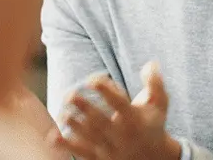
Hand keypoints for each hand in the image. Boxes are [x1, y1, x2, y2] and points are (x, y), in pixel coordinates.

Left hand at [49, 63, 180, 159]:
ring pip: (88, 136)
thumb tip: (151, 63)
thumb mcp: (160, 105)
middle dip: (84, 107)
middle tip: (70, 94)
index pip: (119, 103)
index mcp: (134, 118)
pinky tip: (53, 136)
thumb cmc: (153, 125)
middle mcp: (121, 134)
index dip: (105, 90)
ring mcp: (110, 148)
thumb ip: (155, 83)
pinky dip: (66, 145)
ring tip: (64, 110)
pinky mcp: (100, 158)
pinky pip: (81, 152)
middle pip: (99, 120)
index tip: (93, 79)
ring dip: (73, 123)